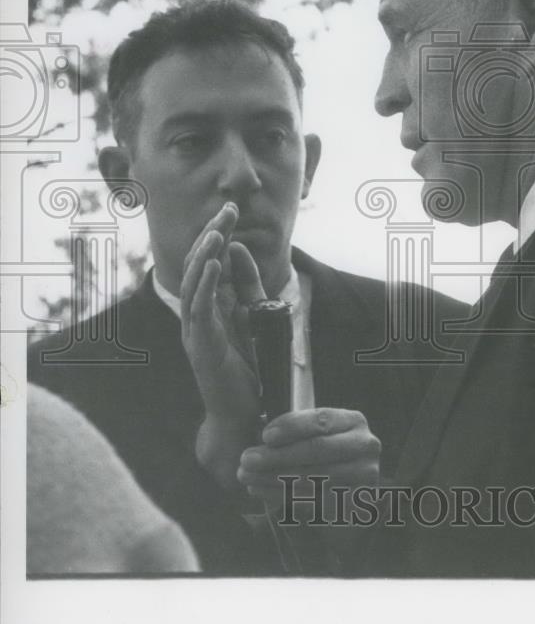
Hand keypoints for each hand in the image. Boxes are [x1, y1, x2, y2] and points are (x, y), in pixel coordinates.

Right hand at [180, 202, 265, 487]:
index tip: (230, 210)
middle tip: (228, 208)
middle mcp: (197, 315)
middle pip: (198, 265)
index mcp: (207, 308)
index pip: (207, 262)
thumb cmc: (245, 370)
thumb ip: (247, 288)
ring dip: (206, 253)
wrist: (240, 415)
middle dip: (213, 234)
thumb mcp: (252, 319)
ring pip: (195, 283)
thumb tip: (239, 253)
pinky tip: (215, 264)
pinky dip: (206, 284)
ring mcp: (196, 330)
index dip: (216, 234)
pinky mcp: (202, 346)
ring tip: (219, 230)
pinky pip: (200, 309)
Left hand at [237, 408, 381, 517]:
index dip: (292, 426)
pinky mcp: (356, 502)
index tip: (265, 435)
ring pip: (314, 478)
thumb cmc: (323, 454)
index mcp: (353, 421)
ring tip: (249, 478)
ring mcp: (364, 476)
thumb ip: (295, 431)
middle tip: (247, 459)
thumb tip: (262, 439)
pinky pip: (314, 501)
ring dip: (275, 479)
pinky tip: (263, 492)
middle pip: (318, 450)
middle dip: (278, 455)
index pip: (322, 420)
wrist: (347, 489)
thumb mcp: (315, 434)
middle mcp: (365, 446)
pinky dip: (284, 496)